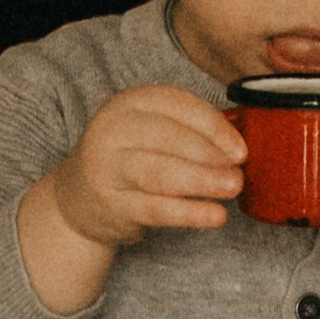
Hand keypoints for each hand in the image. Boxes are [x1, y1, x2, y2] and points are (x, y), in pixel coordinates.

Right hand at [19, 84, 245, 312]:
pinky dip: (188, 213)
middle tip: (238, 171)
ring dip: (201, 180)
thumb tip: (239, 148)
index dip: (214, 127)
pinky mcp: (111, 204)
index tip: (240, 149)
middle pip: (168, 137)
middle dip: (209, 154)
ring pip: (159, 172)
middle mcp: (114, 130)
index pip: (177, 106)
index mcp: (130, 103)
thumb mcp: (151, 131)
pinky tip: (214, 215)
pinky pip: (155, 208)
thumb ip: (190, 132)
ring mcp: (108, 167)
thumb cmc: (130, 159)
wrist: (79, 197)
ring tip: (232, 188)